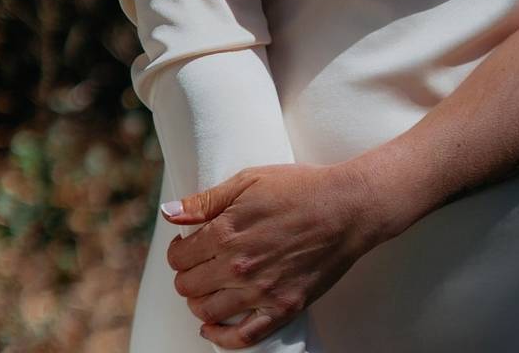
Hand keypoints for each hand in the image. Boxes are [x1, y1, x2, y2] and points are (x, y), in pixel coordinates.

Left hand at [159, 162, 388, 348]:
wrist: (349, 207)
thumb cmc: (303, 188)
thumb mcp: (250, 180)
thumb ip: (206, 200)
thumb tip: (168, 214)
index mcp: (226, 232)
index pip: (179, 257)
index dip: (179, 250)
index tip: (188, 245)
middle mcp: (238, 266)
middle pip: (188, 286)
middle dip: (188, 274)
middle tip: (201, 264)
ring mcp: (261, 290)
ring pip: (207, 311)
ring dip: (200, 302)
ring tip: (209, 288)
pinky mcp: (284, 307)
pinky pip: (243, 337)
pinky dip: (221, 338)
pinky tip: (213, 328)